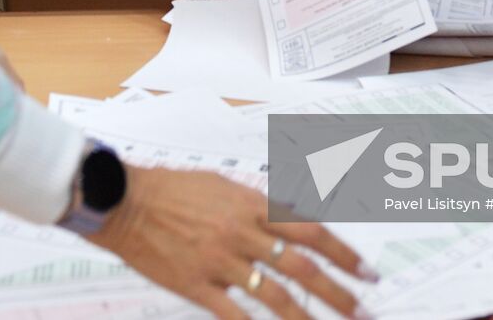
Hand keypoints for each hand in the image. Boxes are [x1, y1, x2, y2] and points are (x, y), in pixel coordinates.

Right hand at [90, 166, 370, 318]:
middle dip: (338, 293)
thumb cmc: (173, 189)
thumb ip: (259, 205)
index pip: (311, 231)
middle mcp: (242, 232)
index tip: (367, 272)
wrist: (124, 200)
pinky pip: (234, 315)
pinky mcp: (195, 284)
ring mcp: (219, 260)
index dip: (343, 254)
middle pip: (301, 267)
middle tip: (363, 312)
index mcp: (252, 205)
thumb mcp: (224, 185)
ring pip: (275, 296)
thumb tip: (293, 220)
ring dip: (307, 319)